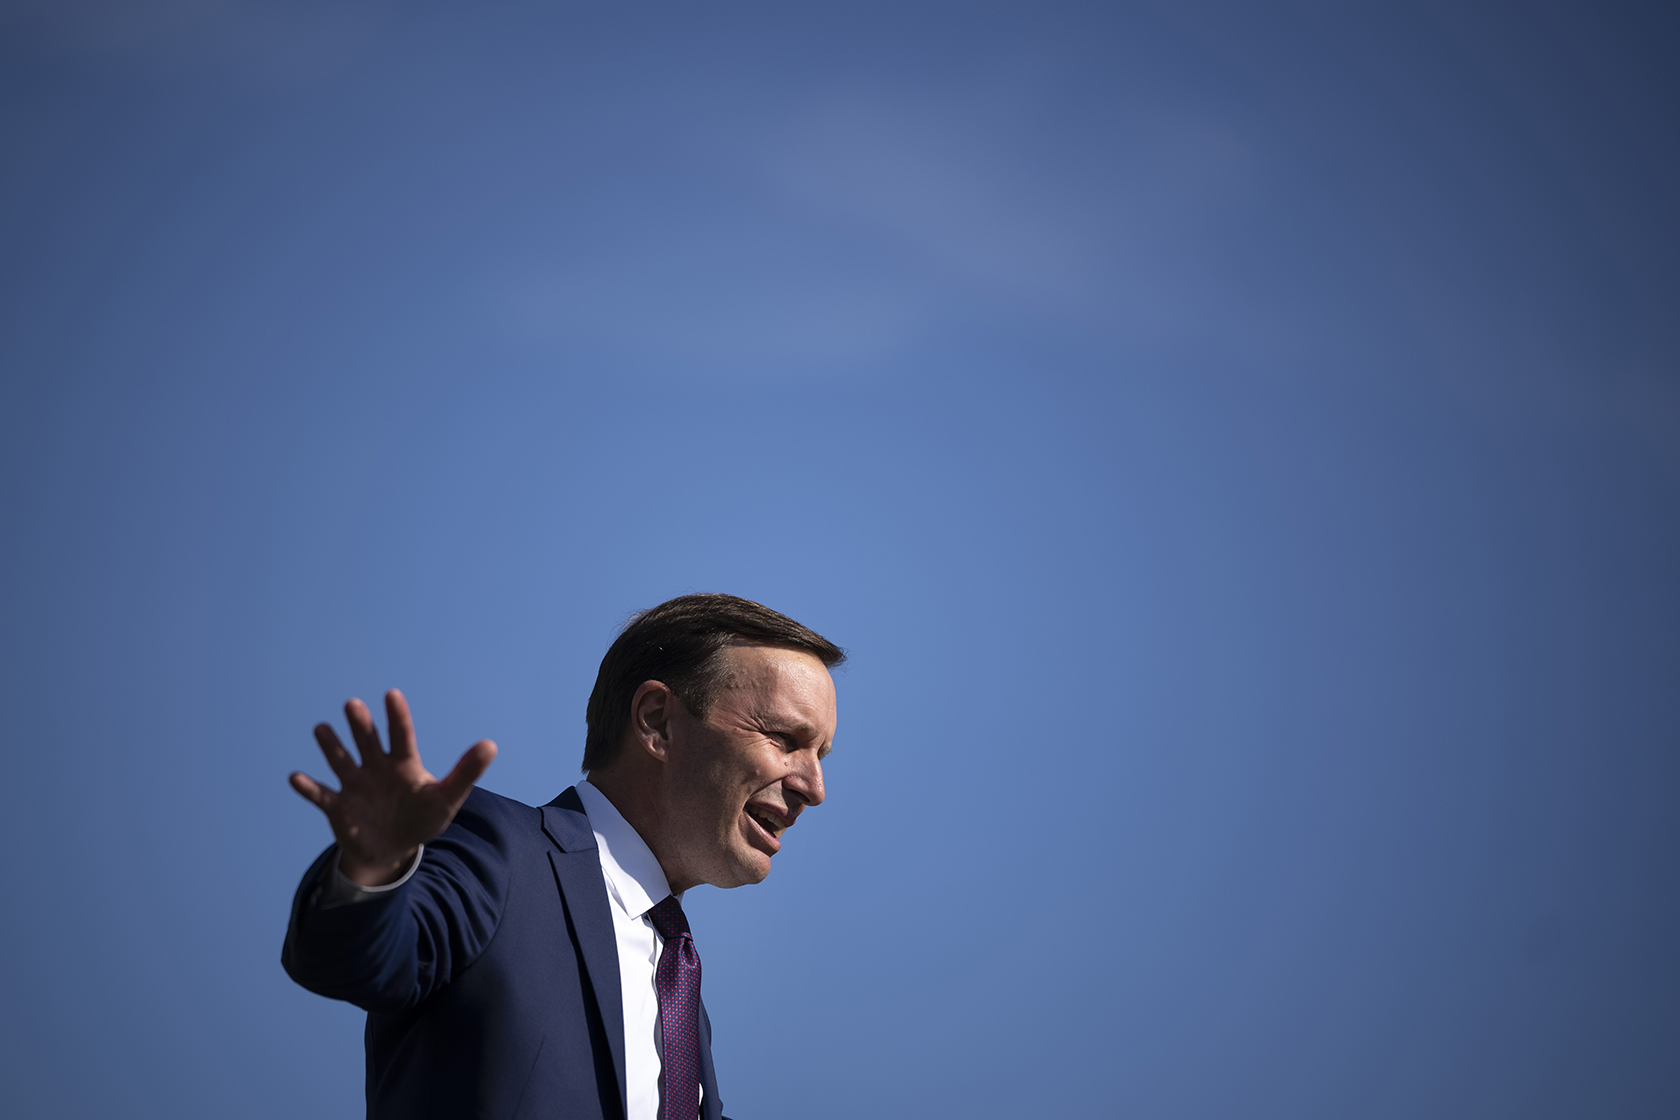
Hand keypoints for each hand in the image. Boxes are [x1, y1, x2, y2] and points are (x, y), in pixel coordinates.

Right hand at [289, 689, 496, 885]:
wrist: (393, 849)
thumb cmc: (422, 818)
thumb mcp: (447, 798)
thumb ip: (466, 772)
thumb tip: (491, 744)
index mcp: (403, 763)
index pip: (401, 735)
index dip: (397, 716)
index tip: (392, 694)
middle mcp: (376, 768)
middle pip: (367, 741)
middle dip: (360, 724)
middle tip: (353, 704)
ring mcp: (354, 786)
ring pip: (340, 761)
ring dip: (331, 746)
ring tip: (322, 729)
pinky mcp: (337, 807)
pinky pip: (320, 795)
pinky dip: (307, 788)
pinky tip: (296, 777)